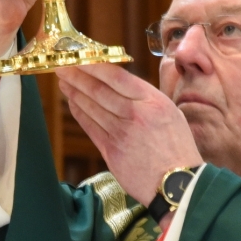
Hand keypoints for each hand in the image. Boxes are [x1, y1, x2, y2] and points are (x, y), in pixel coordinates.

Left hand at [57, 64, 202, 204]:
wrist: (179, 183)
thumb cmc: (178, 148)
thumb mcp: (171, 113)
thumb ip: (146, 99)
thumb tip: (121, 85)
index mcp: (153, 101)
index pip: (116, 77)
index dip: (94, 66)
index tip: (80, 57)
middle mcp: (135, 115)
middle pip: (99, 90)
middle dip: (77, 76)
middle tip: (62, 66)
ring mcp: (121, 134)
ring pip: (91, 107)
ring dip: (74, 93)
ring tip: (64, 82)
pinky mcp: (111, 152)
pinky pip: (90, 128)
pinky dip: (79, 114)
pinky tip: (72, 104)